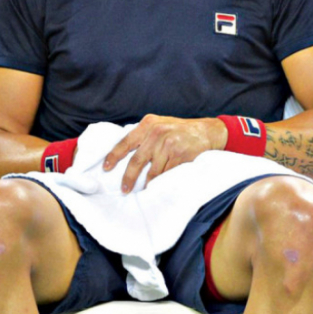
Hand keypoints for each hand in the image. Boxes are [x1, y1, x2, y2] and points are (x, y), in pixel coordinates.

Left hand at [103, 114, 227, 192]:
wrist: (207, 131)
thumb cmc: (180, 130)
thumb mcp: (160, 125)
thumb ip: (144, 135)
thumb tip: (124, 154)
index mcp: (148, 124)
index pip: (125, 142)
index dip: (113, 156)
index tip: (106, 168)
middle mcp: (156, 133)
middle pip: (136, 161)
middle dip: (128, 178)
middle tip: (125, 189)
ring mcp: (168, 144)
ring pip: (152, 171)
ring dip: (148, 183)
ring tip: (145, 189)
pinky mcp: (180, 156)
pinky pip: (166, 174)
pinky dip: (162, 182)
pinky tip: (160, 185)